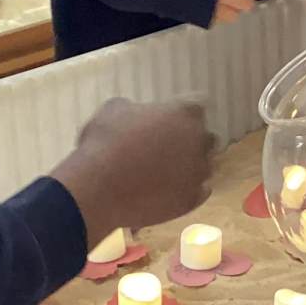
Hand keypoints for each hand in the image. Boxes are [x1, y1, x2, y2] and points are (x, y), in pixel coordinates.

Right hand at [51, 98, 215, 242]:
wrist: (98, 188)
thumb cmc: (104, 141)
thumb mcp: (114, 109)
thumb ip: (137, 110)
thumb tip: (138, 118)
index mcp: (185, 112)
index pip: (199, 104)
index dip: (182, 111)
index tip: (169, 117)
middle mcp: (200, 141)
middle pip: (207, 137)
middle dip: (192, 140)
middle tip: (167, 146)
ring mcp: (198, 173)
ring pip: (205, 167)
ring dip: (189, 167)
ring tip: (164, 173)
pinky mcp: (192, 200)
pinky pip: (198, 192)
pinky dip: (186, 190)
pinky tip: (167, 190)